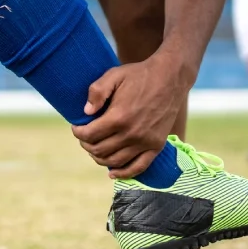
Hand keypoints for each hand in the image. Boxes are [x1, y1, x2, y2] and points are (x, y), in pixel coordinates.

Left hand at [71, 57, 188, 178]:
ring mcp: (145, 142)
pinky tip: (113, 172)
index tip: (77, 127)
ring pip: (115, 161)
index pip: (89, 135)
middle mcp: (131, 134)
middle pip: (99, 150)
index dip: (78, 132)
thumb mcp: (114, 75)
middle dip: (87, 145)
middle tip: (85, 137)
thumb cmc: (140, 75)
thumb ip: (97, 92)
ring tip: (95, 149)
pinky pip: (138, 167)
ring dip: (100, 158)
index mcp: (118, 117)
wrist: (170, 78)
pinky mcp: (156, 146)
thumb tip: (86, 112)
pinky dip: (123, 173)